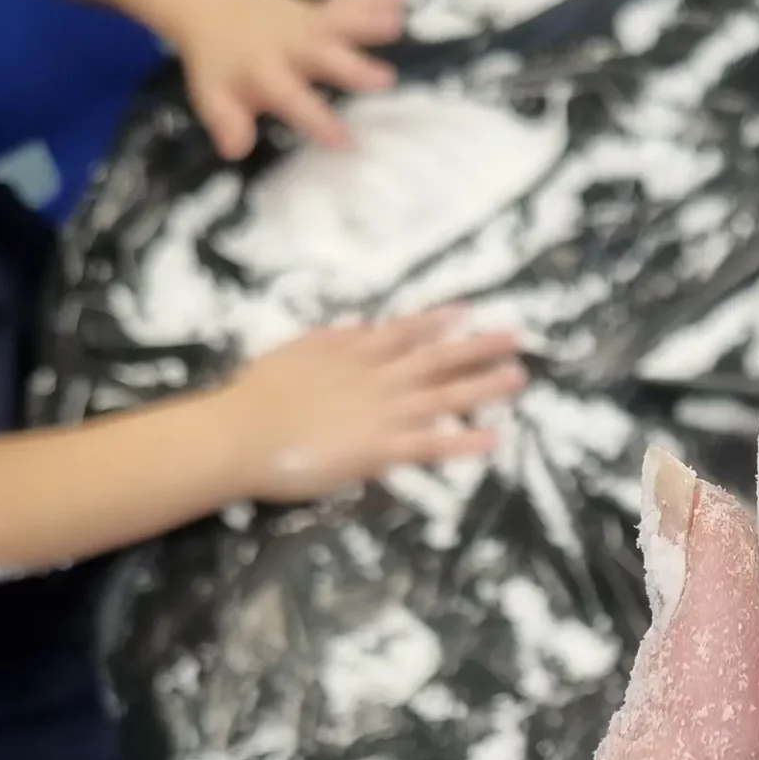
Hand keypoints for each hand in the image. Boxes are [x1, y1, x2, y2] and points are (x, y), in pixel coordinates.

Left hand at [174, 0, 406, 159]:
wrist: (212, 5)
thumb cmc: (222, 63)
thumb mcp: (213, 97)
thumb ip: (227, 123)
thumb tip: (236, 148)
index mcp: (266, 72)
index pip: (293, 99)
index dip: (318, 119)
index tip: (346, 140)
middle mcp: (291, 46)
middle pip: (323, 56)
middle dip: (352, 66)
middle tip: (385, 80)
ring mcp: (307, 23)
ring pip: (338, 21)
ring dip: (368, 20)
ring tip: (397, 21)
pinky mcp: (319, 8)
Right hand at [217, 310, 524, 499]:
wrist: (240, 432)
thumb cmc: (256, 395)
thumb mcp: (298, 352)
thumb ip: (334, 343)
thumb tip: (362, 330)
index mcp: (352, 351)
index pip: (405, 331)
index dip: (438, 321)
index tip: (468, 310)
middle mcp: (376, 377)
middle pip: (436, 358)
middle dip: (477, 347)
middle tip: (515, 337)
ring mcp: (382, 413)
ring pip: (443, 396)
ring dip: (482, 386)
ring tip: (517, 377)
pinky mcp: (379, 449)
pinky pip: (430, 445)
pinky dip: (463, 441)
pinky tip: (494, 438)